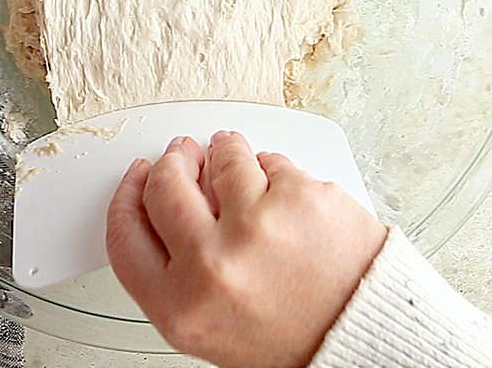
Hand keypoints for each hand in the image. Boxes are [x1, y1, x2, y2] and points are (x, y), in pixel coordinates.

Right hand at [106, 131, 386, 367]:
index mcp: (180, 307)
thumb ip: (179, 272)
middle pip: (165, 186)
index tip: (140, 177)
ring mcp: (256, 227)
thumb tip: (166, 199)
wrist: (364, 338)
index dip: (129, 196)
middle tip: (184, 154)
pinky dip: (274, 169)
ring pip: (222, 158)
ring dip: (226, 152)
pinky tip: (283, 193)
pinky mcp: (299, 198)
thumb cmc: (295, 337)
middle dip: (174, 161)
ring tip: (242, 165)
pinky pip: (272, 161)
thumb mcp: (212, 325)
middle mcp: (211, 266)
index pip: (127, 234)